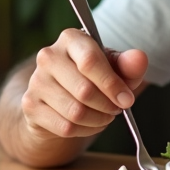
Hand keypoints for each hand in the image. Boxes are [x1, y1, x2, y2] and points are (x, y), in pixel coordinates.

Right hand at [20, 27, 147, 139]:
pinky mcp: (30, 106)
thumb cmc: (92, 76)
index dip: (112, 84)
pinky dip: (85, 130)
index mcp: (71, 39)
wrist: (59, 96)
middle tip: (117, 108)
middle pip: (85, 91)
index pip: (90, 61)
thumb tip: (140, 59)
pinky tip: (90, 123)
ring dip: (99, 119)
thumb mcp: (114, 68)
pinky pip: (66, 127)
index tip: (127, 100)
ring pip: (76, 112)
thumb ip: (129, 64)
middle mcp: (48, 56)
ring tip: (106, 115)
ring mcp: (36, 81)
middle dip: (108, 105)